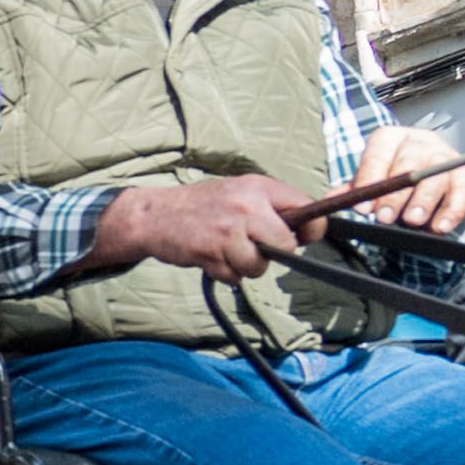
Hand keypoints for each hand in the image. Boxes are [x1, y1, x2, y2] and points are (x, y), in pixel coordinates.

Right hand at [89, 174, 307, 280]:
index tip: (302, 238)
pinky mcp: (211, 252)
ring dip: (245, 266)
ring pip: (259, 266)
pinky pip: (235, 276)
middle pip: (286, 245)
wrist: (153, 216)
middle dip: (273, 253)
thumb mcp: (240, 192)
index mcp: (258, 187)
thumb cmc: (202, 206)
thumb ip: (273, 206)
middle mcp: (247, 206)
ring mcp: (228, 230)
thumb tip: (311, 229)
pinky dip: (226, 272)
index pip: (306, 210)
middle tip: (254, 246)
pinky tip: (212, 256)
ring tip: (227, 251)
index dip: (311, 230)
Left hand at [335, 124, 464, 236]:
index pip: (378, 154)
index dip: (370, 179)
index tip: (363, 206)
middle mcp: (419, 141)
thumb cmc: (392, 173)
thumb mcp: (371, 177)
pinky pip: (463, 188)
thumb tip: (332, 199)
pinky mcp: (464, 172)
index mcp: (390, 137)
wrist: (423, 170)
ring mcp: (444, 154)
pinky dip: (453, 209)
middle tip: (386, 216)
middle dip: (396, 194)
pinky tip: (441, 226)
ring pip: (436, 175)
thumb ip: (354, 188)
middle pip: (409, 164)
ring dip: (423, 201)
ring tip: (412, 220)